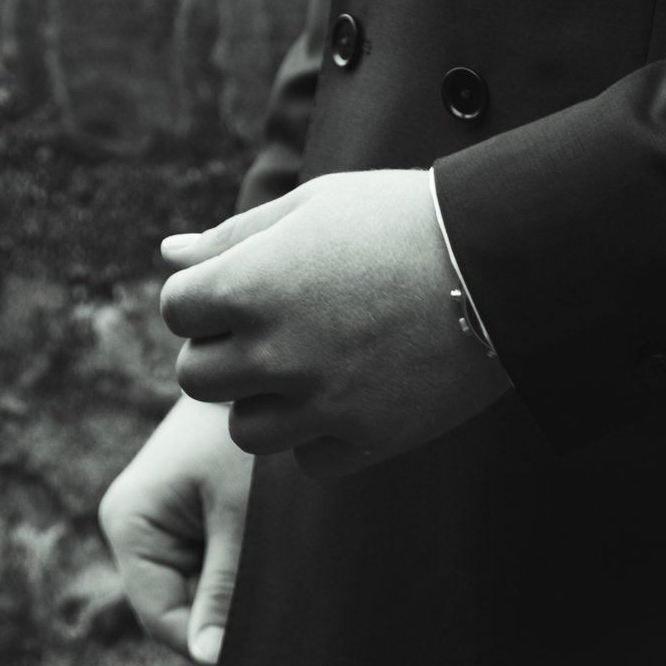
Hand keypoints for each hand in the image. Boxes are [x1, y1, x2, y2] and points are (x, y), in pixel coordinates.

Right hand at [98, 393, 255, 665]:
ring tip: (269, 549)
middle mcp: (130, 524)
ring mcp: (154, 518)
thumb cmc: (245, 438)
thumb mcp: (239, 520)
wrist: (257, 371)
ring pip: (197, 588)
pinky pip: (207, 562)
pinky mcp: (180, 511)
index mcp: (128, 524)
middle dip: (224, 608)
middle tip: (274, 583)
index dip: (212, 641)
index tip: (266, 633)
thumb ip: (221, 591)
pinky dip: (236, 561)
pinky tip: (261, 538)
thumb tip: (208, 661)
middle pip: (178, 606)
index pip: (164, 619)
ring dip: (233, 583)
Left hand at [158, 171, 507, 478]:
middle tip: (269, 327)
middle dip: (221, 350)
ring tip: (309, 362)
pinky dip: (318, 434)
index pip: (175, 309)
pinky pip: (307, 459)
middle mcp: (275, 351)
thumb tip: (169, 255)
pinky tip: (348, 393)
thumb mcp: (309, 206)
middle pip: (196, 376)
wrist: (496, 261)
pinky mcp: (367, 441)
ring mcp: (320, 403)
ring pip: (245, 430)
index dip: (201, 295)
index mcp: (251, 284)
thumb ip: (231, 237)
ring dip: (263, 400)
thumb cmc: (397, 218)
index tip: (237, 286)